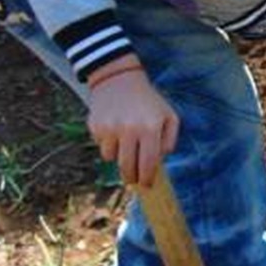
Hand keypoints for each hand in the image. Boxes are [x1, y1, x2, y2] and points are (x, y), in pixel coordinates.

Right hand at [86, 55, 178, 187]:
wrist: (119, 80)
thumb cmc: (148, 101)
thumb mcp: (168, 115)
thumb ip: (169, 140)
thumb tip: (160, 161)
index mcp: (150, 127)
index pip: (149, 163)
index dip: (147, 179)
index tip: (147, 186)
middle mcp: (130, 129)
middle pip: (128, 167)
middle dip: (131, 177)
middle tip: (134, 179)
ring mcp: (110, 128)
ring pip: (112, 159)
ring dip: (119, 157)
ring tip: (125, 142)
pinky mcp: (96, 126)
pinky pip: (101, 147)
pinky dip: (108, 145)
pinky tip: (114, 131)